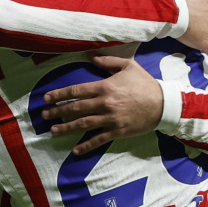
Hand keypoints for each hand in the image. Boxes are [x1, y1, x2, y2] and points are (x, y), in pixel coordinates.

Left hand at [42, 54, 162, 154]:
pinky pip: (99, 139)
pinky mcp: (118, 131)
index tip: (47, 98)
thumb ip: (107, 61)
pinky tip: (75, 150)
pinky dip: (86, 146)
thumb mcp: (128, 66)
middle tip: (44, 115)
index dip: (60, 94)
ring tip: (53, 131)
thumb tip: (89, 56)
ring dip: (66, 128)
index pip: (77, 91)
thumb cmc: (145, 83)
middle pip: (76, 108)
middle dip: (58, 112)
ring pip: (83, 124)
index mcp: (105, 87)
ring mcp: (111, 119)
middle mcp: (105, 103)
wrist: (163, 104)